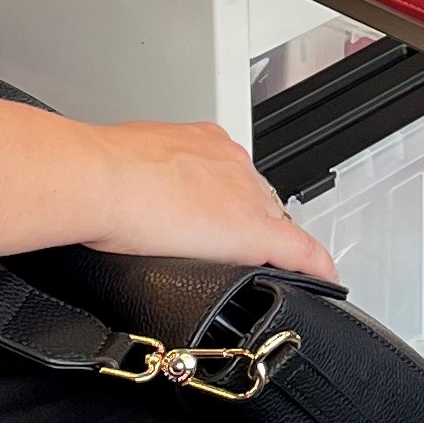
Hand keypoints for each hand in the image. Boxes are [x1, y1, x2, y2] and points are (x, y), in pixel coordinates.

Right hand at [87, 121, 339, 279]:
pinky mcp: (253, 231)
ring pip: (271, 223)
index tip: (218, 215)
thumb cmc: (99, 173)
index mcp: (202, 143)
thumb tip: (122, 193)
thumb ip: (139, 176)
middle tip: (220, 247)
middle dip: (244, 223)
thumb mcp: (125, 163)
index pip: (231, 176)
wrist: (101, 180)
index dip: (227, 201)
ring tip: (249, 268)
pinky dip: (313, 267)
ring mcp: (244, 196)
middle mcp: (230, 163)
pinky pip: (298, 250)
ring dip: (265, 244)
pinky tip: (323, 279)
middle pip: (255, 199)